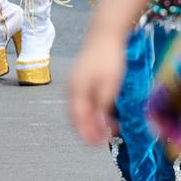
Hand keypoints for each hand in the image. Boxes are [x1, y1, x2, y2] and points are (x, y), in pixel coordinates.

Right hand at [65, 26, 125, 145]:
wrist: (104, 34)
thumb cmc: (108, 59)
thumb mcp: (110, 86)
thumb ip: (103, 107)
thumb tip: (99, 124)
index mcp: (76, 92)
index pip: (78, 120)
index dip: (87, 135)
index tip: (98, 145)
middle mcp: (71, 90)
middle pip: (76, 118)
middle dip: (89, 131)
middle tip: (104, 141)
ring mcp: (74, 85)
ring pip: (80, 111)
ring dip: (91, 122)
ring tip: (107, 130)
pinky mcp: (80, 81)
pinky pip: (83, 102)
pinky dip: (92, 112)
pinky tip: (105, 114)